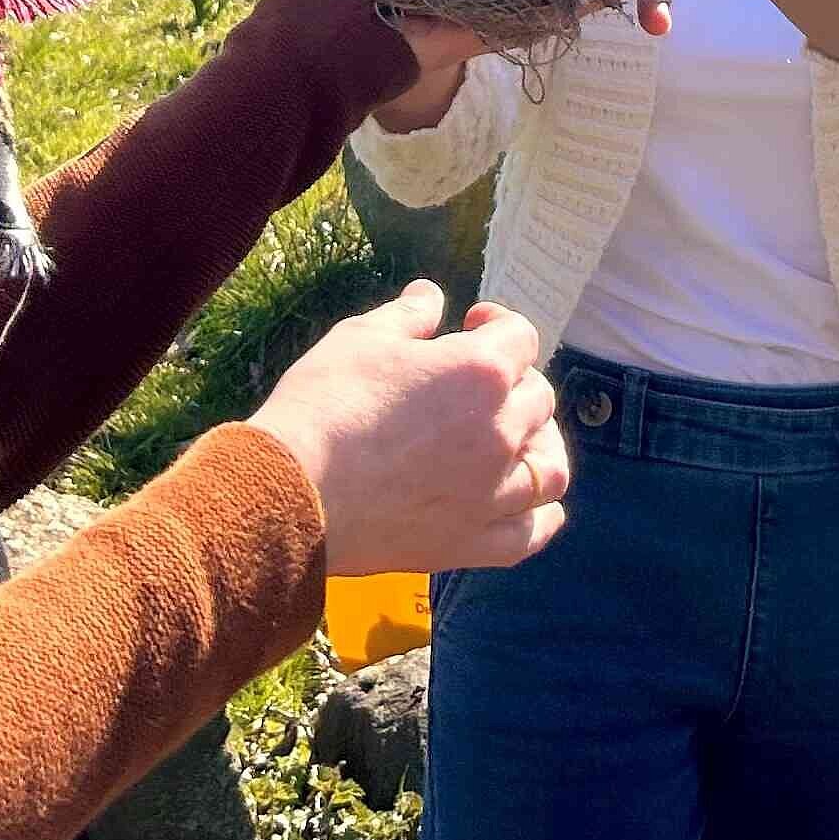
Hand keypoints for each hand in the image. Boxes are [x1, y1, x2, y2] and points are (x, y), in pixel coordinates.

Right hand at [247, 282, 570, 576]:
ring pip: (549, 468)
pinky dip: (539, 518)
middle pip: (538, 399)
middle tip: (473, 386)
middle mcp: (500, 432)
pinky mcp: (469, 543)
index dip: (496, 324)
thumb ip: (408, 314)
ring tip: (516, 440)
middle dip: (512, 382)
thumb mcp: (360, 338)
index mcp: (480, 373)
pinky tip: (526, 505)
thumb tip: (431, 296)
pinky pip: (530, 534)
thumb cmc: (323, 406)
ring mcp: (491, 494)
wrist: (289, 492)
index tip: (469, 326)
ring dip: (541, 446)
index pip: (520, 337)